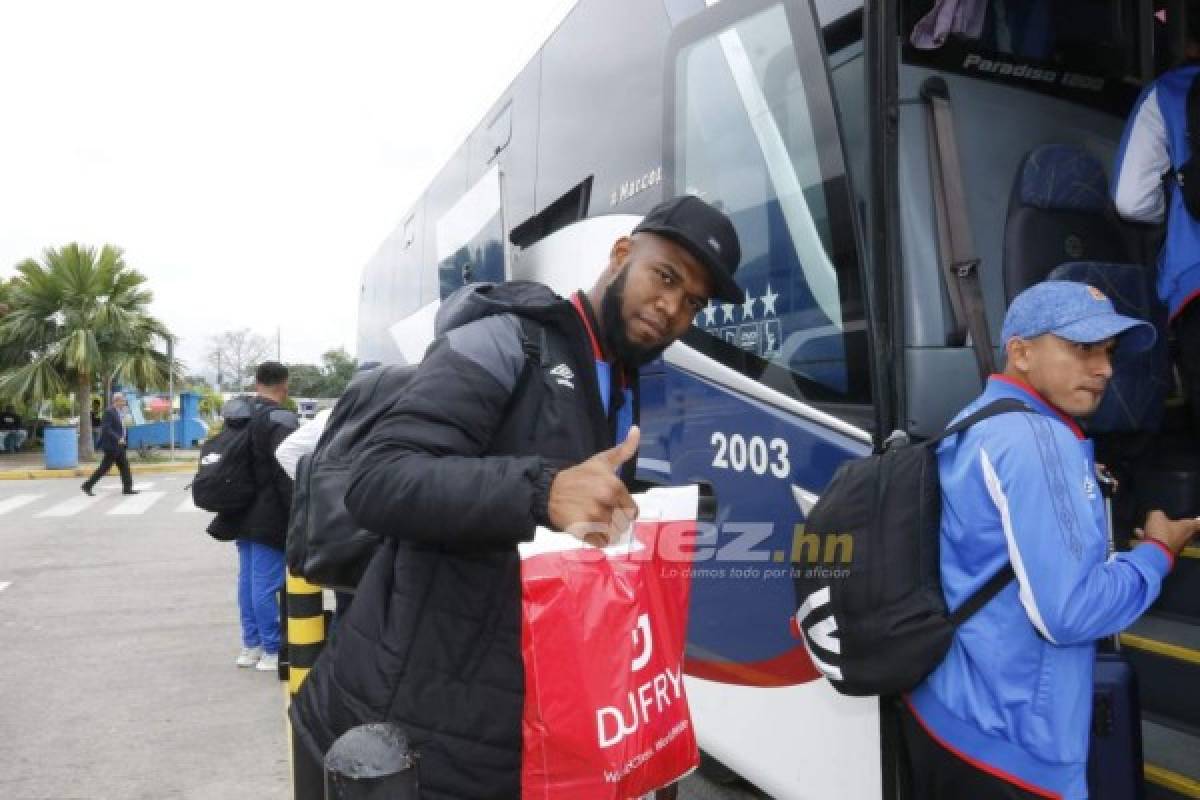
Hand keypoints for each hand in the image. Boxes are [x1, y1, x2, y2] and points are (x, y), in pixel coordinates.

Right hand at [547, 426, 640, 546]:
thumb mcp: (601, 461)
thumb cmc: (579, 476)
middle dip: (615, 521)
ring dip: (607, 531)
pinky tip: (589, 529)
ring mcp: (594, 518)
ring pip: (614, 535)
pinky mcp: (583, 531)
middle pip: (624, 524)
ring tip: (595, 521)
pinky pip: (601, 543)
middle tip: (602, 513)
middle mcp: (606, 503)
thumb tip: (636, 429)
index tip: (611, 504)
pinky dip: (597, 540)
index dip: (623, 509)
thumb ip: (623, 449)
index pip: (633, 511)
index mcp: (614, 486)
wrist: (549, 491)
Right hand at [1134, 510, 1199, 555]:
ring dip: (1159, 532)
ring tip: (1146, 528)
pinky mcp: (1165, 553)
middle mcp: (1184, 538)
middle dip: (1176, 526)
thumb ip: (1157, 514)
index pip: (1197, 524)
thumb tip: (1157, 515)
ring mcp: (1175, 547)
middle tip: (1169, 521)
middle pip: (1184, 531)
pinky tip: (1137, 533)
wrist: (1153, 553)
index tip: (1198, 519)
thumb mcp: (1156, 516)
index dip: (1198, 521)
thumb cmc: (1160, 531)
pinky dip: (1150, 538)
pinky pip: (1158, 543)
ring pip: (1168, 537)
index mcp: (1186, 527)